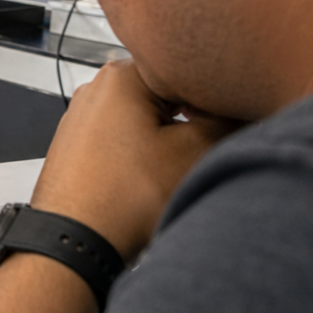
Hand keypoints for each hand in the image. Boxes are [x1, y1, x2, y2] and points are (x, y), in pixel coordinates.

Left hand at [32, 60, 241, 260]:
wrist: (71, 242)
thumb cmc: (119, 200)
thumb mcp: (193, 153)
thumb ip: (226, 119)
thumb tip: (240, 109)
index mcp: (122, 75)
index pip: (190, 70)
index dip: (220, 98)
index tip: (235, 120)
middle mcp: (96, 91)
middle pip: (167, 95)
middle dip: (195, 121)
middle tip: (207, 151)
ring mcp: (83, 119)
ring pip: (147, 120)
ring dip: (171, 141)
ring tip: (174, 171)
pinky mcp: (80, 148)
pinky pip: (126, 142)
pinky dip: (145, 157)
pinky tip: (151, 181)